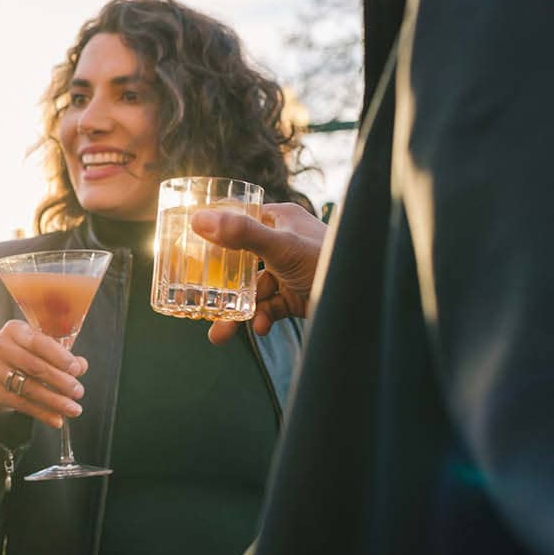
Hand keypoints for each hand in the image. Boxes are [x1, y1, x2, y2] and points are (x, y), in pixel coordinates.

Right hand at [0, 320, 87, 428]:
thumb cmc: (22, 356)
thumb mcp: (40, 350)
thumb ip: (62, 356)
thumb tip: (81, 365)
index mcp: (14, 329)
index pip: (38, 342)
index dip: (59, 356)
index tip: (76, 369)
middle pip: (34, 366)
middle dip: (60, 381)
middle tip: (79, 392)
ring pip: (28, 388)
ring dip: (54, 401)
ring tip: (73, 409)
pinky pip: (20, 404)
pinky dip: (41, 413)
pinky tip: (56, 419)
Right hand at [191, 202, 325, 342]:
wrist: (366, 296)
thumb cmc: (327, 260)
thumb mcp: (280, 246)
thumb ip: (240, 233)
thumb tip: (198, 219)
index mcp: (280, 220)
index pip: (238, 220)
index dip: (213, 233)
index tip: (186, 248)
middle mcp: (283, 242)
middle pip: (240, 261)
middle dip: (219, 286)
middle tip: (195, 303)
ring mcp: (290, 271)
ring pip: (253, 291)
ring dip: (237, 312)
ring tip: (220, 335)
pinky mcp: (297, 296)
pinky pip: (270, 307)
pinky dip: (261, 318)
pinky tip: (259, 328)